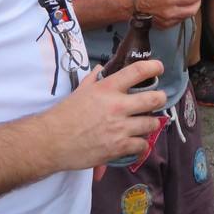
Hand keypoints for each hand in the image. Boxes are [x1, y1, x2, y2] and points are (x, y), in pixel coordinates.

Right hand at [48, 60, 166, 173]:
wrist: (52, 141)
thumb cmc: (65, 114)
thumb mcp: (80, 91)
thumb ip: (93, 79)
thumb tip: (99, 68)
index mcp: (108, 88)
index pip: (138, 71)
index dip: (154, 67)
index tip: (159, 68)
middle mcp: (117, 105)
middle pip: (153, 99)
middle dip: (161, 98)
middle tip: (159, 99)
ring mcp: (120, 127)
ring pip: (152, 123)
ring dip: (152, 123)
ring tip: (148, 123)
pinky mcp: (119, 147)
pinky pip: (142, 145)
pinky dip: (141, 144)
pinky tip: (137, 142)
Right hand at [134, 0, 205, 28]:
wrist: (132, 7)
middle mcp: (171, 12)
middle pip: (193, 10)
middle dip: (198, 2)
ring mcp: (169, 21)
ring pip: (187, 16)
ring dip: (192, 8)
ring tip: (190, 1)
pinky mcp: (166, 27)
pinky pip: (180, 20)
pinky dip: (183, 14)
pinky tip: (180, 8)